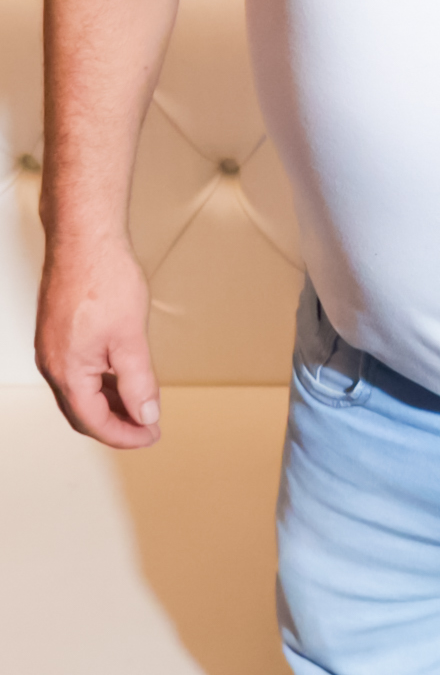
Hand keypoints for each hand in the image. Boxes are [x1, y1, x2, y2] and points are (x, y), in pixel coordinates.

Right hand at [36, 234, 161, 447]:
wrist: (84, 238)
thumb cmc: (103, 279)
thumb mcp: (130, 338)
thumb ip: (139, 382)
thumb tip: (146, 415)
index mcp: (67, 371)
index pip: (94, 421)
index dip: (125, 435)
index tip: (151, 436)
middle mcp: (53, 364)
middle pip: (83, 411)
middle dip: (116, 424)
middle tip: (148, 427)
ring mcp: (53, 347)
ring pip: (80, 390)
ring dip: (110, 402)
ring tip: (142, 404)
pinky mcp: (59, 332)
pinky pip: (78, 369)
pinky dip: (101, 380)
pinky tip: (123, 375)